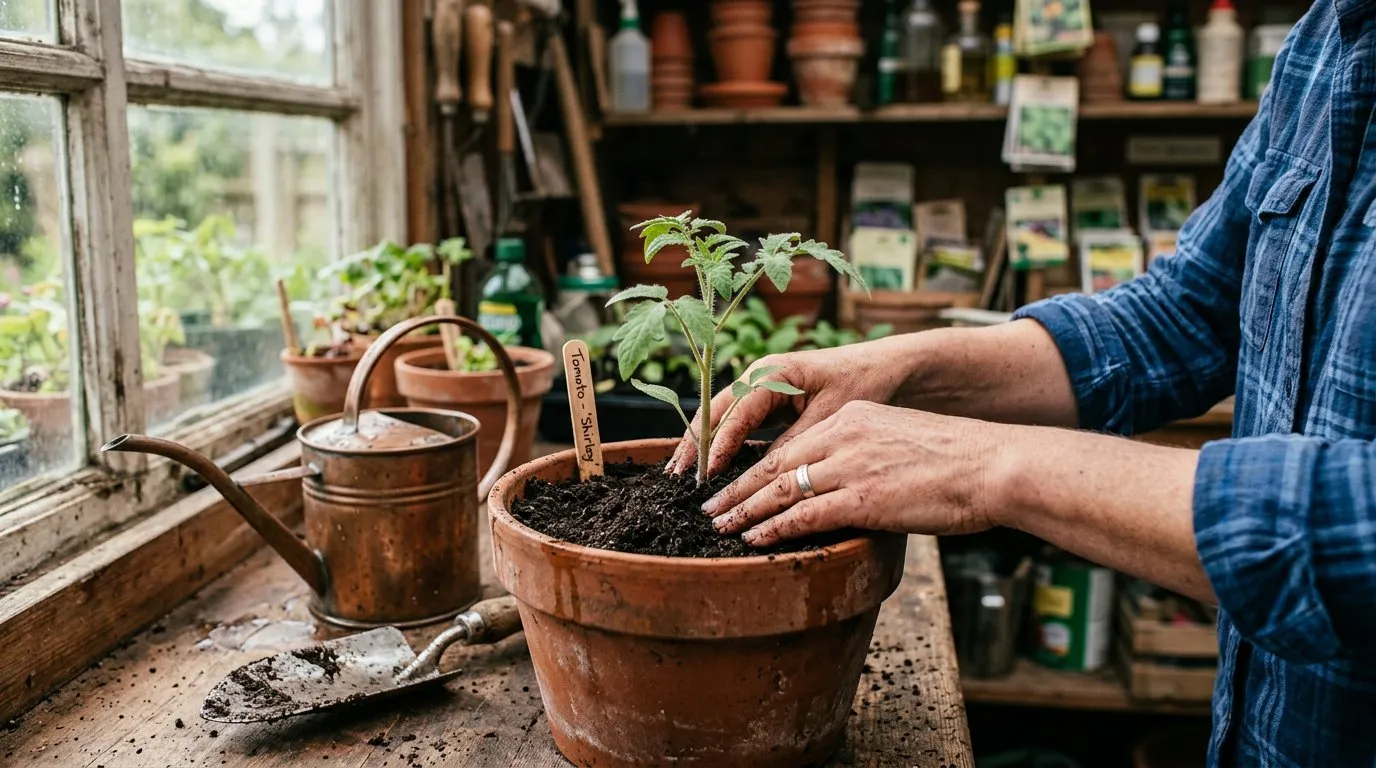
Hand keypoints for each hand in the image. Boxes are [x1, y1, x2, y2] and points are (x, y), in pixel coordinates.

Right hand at [668, 338, 911, 475]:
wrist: (889, 367)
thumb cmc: (865, 383)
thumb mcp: (831, 416)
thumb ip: (795, 442)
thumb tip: (763, 472)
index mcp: (773, 372)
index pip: (735, 412)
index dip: (718, 444)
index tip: (704, 474)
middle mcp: (760, 375)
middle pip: (715, 410)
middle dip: (694, 444)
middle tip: (676, 477)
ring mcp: (761, 387)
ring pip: (720, 416)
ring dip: (701, 444)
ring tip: (680, 474)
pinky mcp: (769, 401)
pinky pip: (735, 422)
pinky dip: (720, 443)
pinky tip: (708, 466)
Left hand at [700, 401, 1002, 546]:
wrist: (993, 465)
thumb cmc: (960, 462)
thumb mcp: (903, 442)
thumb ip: (869, 456)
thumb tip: (854, 486)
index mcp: (853, 418)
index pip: (791, 444)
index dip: (755, 465)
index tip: (732, 482)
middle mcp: (844, 435)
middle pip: (774, 463)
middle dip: (736, 487)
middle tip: (708, 508)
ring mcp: (850, 466)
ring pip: (780, 488)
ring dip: (743, 510)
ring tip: (718, 528)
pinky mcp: (861, 497)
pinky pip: (803, 514)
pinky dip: (772, 528)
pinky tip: (753, 539)